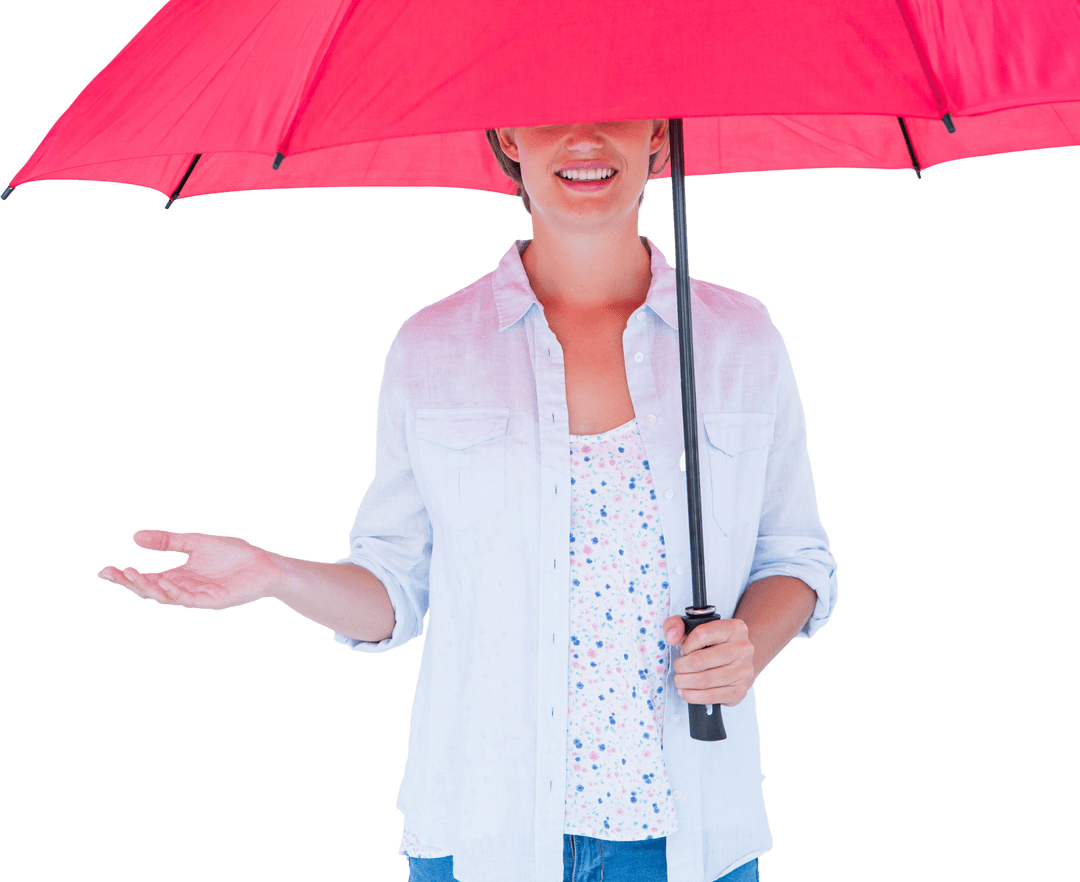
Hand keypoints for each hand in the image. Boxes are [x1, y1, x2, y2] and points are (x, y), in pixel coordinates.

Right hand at [97, 529, 282, 610]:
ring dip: (149, 587)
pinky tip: (164, 583)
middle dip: (130, 583)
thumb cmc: (233, 554)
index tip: (103, 570)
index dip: (124, 577)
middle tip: (114, 573)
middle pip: (150, 590)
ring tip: (133, 574)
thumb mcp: (195, 542)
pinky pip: (189, 600)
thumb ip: (168, 541)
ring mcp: (197, 596)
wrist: (264, 563)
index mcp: (178, 576)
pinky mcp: (212, 601)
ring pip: (166, 597)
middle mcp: (183, 588)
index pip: (146, 578)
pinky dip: (175, 592)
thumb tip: (134, 536)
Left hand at [663, 615, 754, 707]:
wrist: (738, 661)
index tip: (683, 649)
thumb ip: (676, 624)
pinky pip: (711, 697)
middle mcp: (743, 649)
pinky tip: (686, 691)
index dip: (685, 645)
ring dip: (684, 682)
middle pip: (699, 660)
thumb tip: (672, 637)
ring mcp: (743, 671)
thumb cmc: (714, 643)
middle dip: (681, 666)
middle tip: (679, 667)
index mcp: (734, 628)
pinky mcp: (739, 691)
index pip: (702, 634)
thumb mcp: (695, 626)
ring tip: (680, 680)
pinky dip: (692, 696)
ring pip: (704, 680)